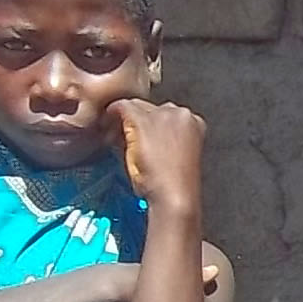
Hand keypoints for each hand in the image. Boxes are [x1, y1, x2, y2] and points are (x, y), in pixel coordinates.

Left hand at [114, 98, 207, 212]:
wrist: (174, 196)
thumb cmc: (175, 185)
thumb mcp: (176, 157)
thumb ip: (166, 140)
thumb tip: (144, 135)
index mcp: (195, 123)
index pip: (167, 114)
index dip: (151, 125)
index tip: (140, 138)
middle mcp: (181, 113)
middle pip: (152, 108)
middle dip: (138, 121)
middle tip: (124, 138)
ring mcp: (163, 113)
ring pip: (137, 105)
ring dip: (126, 120)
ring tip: (116, 138)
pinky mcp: (144, 118)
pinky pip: (122, 106)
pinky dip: (112, 114)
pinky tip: (107, 128)